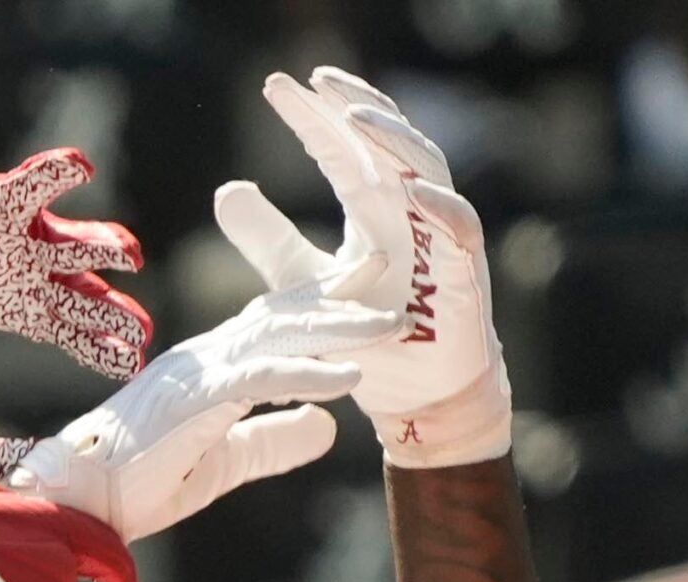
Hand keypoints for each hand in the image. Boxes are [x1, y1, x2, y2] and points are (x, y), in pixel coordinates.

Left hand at [0, 139, 152, 378]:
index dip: (56, 172)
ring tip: (142, 331)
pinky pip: (68, 331)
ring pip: (83, 295)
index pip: (36, 183)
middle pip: (76, 242)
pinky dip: (96, 348)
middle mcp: (33, 240)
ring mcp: (37, 278)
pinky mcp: (31, 312)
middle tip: (129, 255)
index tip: (79, 168)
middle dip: (105, 248)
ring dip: (113, 312)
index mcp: (5, 206)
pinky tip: (126, 362)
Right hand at [0, 289, 400, 539]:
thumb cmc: (135, 485)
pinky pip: (261, 379)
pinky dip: (308, 374)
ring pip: (279, 336)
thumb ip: (274, 442)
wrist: (74, 503)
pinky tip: (351, 377)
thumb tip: (329, 428)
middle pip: (283, 313)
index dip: (322, 302)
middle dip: (340, 293)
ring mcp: (197, 373)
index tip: (371, 285)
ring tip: (392, 327)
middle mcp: (204, 357)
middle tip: (397, 270)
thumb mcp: (224, 464)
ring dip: (339, 328)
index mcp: (208, 369)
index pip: (273, 323)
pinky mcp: (193, 399)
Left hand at [217, 67, 512, 467]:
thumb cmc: (367, 334)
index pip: (342, 150)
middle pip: (386, 145)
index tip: (275, 86)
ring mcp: (440, 240)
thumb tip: (225, 189)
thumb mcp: (302, 282)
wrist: (412, 395)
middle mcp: (410, 214)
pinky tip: (416, 189)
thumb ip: (268, 238)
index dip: (313, 117)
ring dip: (395, 142)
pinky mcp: (462, 276)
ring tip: (357, 117)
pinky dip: (442, 209)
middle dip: (355, 109)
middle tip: (317, 79)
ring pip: (427, 172)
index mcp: (373, 210)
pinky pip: (459, 234)